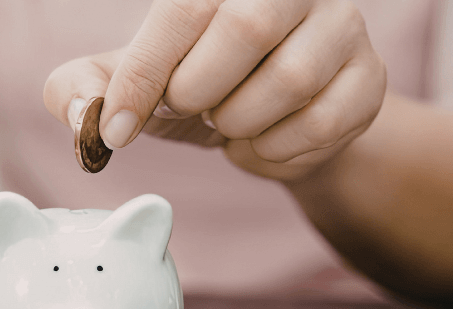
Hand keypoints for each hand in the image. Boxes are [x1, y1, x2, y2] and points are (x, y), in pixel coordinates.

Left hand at [45, 0, 385, 180]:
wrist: (273, 126)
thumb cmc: (197, 90)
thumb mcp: (135, 86)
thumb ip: (87, 89)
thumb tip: (81, 113)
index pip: (184, 7)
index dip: (143, 73)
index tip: (116, 131)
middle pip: (248, 25)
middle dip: (199, 90)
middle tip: (189, 109)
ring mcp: (342, 25)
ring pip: (290, 80)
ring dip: (239, 123)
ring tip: (229, 121)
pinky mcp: (370, 78)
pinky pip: (324, 123)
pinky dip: (276, 150)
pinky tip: (262, 142)